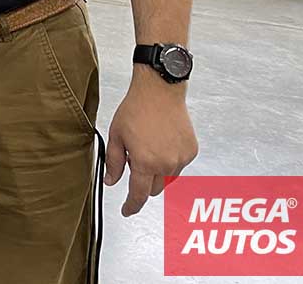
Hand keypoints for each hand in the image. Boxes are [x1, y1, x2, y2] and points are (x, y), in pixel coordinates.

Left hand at [104, 69, 198, 216]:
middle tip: (134, 160)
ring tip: (147, 146)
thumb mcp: (116, 136)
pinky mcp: (191, 151)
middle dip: (143, 183)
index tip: (127, 210)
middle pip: (154, 189)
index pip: (138, 195)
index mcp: (145, 163)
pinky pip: (179, 165)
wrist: (160, 91)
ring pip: (167, 178)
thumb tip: (111, 181)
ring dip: (157, 172)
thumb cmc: (136, 109)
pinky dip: (169, 161)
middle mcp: (166, 164)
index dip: (131, 206)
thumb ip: (114, 163)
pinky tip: (161, 142)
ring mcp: (181, 159)